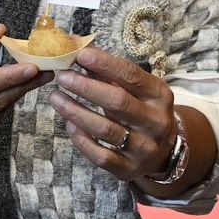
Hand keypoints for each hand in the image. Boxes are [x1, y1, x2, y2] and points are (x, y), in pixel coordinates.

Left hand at [49, 46, 179, 181]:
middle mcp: (156, 122)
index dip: (105, 64)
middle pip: (117, 102)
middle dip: (86, 87)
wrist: (163, 151)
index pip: (131, 76)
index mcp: (160, 96)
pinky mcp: (129, 169)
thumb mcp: (137, 89)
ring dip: (77, 112)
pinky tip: (69, 124)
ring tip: (55, 97)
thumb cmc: (142, 110)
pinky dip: (82, 140)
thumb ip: (110, 72)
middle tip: (62, 76)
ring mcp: (144, 148)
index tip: (81, 55)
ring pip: (106, 130)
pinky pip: (101, 156)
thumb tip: (77, 48)